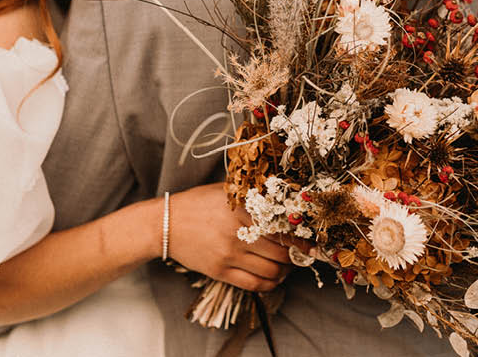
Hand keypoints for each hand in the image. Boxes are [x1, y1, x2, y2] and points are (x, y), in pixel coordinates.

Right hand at [167, 183, 292, 291]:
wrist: (165, 224)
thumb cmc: (197, 204)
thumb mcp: (226, 193)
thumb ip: (252, 198)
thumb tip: (284, 204)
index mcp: (242, 210)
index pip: (283, 229)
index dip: (302, 239)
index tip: (312, 243)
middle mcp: (237, 233)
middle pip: (282, 253)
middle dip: (297, 256)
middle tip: (301, 254)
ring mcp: (229, 255)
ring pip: (272, 271)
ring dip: (285, 271)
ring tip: (286, 265)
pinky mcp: (220, 272)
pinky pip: (254, 284)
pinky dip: (270, 284)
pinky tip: (273, 277)